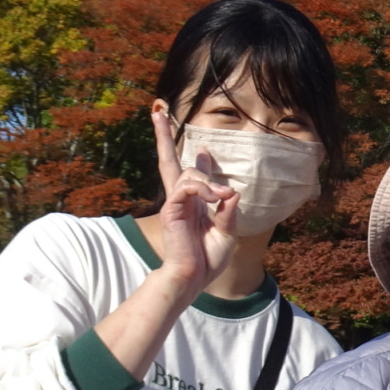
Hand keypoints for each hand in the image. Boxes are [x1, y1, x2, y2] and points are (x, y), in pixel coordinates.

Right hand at [151, 107, 240, 293]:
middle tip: (157, 111)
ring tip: (222, 196)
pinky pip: (186, 187)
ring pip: (187, 173)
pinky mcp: (172, 209)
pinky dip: (203, 188)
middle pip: (170, 160)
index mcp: (195, 203)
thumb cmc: (208, 259)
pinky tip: (216, 197)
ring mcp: (175, 203)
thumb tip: (232, 191)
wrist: (193, 278)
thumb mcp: (226, 233)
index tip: (202, 145)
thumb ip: (228, 212)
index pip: (193, 173)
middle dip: (163, 135)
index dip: (199, 158)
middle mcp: (182, 199)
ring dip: (208, 181)